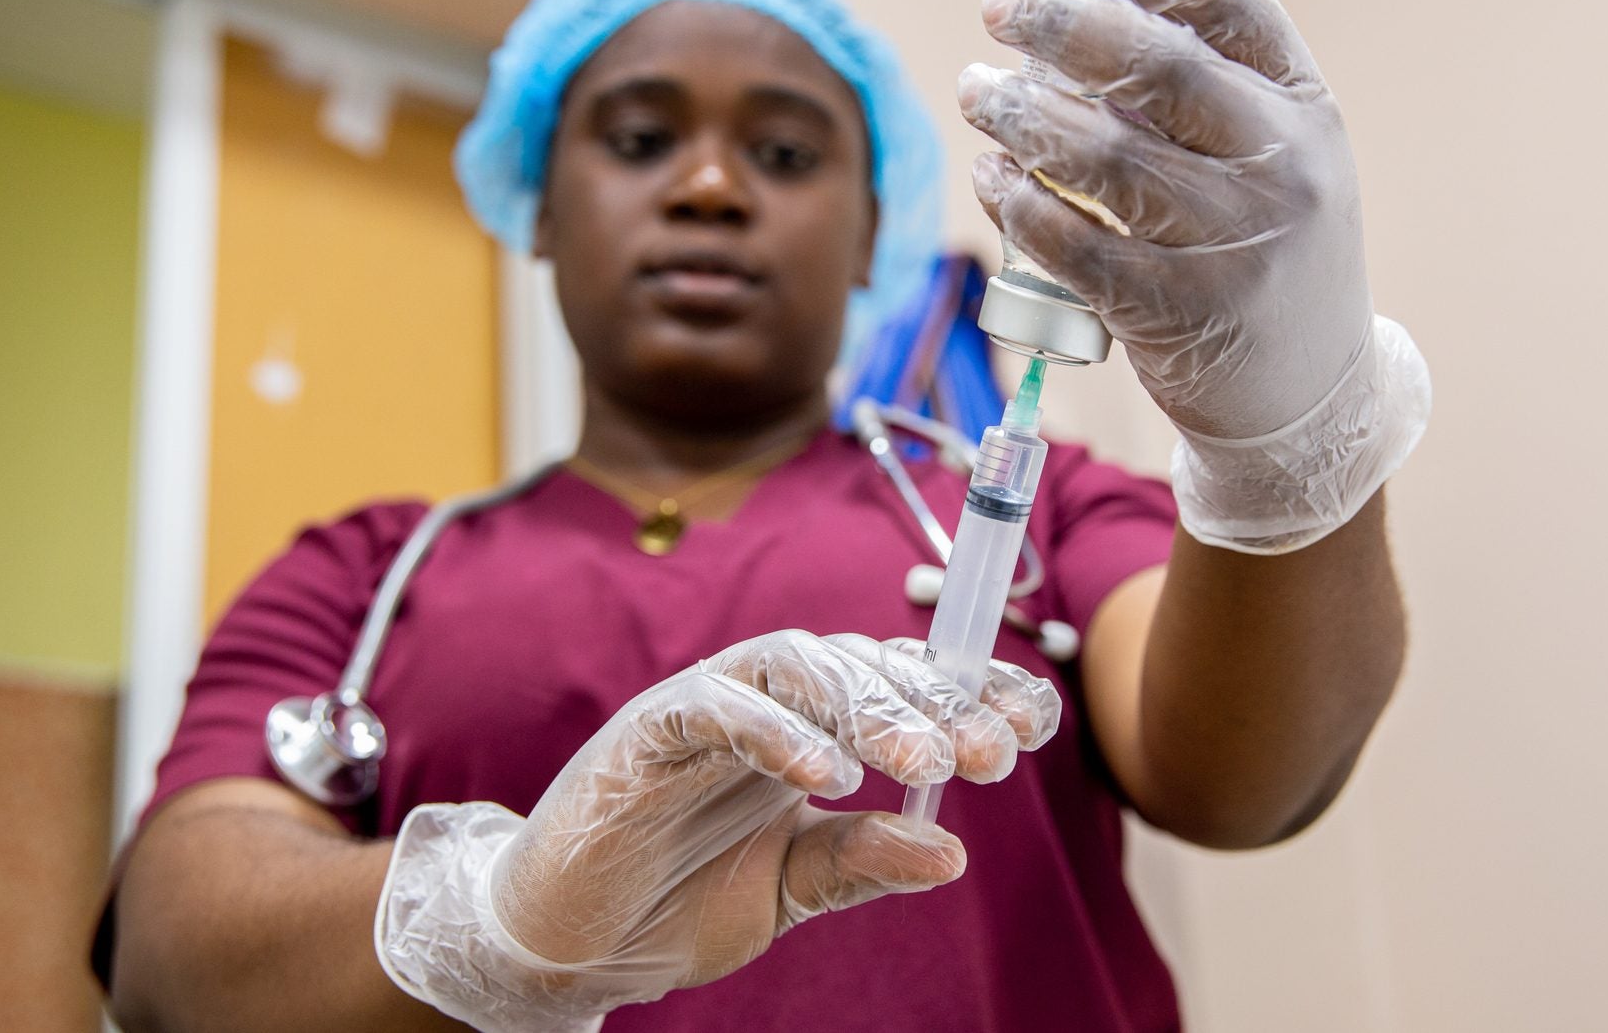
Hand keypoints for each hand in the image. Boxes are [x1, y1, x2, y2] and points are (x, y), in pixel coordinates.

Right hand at [375, 630, 1059, 1031]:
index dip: (973, 691)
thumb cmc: (677, 900)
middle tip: (994, 756)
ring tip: (925, 765)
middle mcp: (769, 699)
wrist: (570, 942)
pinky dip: (774, 731)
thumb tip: (950, 853)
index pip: (905, 684)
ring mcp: (707, 705)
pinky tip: (826, 774)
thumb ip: (862, 863)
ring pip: (803, 666)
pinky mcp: (647, 731)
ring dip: (871, 709)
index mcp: (813, 726)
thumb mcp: (793, 889)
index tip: (1038, 725)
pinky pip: (716, 708)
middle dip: (939, 705)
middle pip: (866, 665)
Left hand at [960, 0, 1429, 552]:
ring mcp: (1232, 243)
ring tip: (977, 90)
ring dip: (1020, 111)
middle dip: (1059, 24)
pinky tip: (992, 176)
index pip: (1227, 2)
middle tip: (996, 5)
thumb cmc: (1269, 252)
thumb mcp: (1279, 158)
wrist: (1311, 399)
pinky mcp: (1176, 312)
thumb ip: (1208, 88)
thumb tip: (1074, 2)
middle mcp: (1281, 166)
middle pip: (1155, 66)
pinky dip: (1019, 203)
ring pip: (1102, 155)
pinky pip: (1074, 244)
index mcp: (1308, 108)